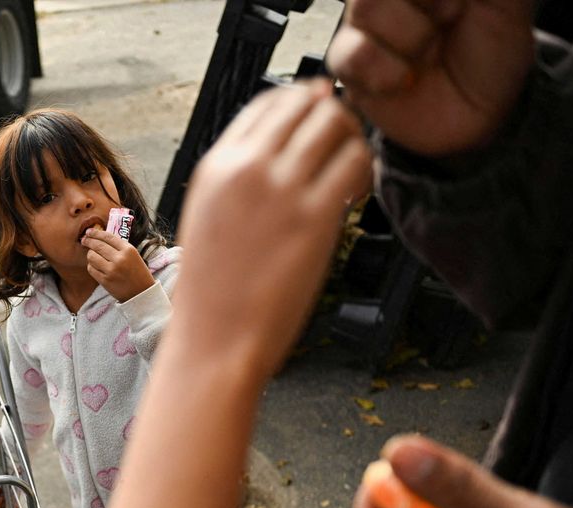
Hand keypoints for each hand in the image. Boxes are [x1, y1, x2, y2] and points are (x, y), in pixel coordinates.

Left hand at [81, 228, 154, 301]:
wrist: (141, 293)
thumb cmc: (137, 272)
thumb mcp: (133, 255)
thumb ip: (119, 246)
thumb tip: (100, 237)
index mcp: (128, 250)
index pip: (108, 236)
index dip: (96, 233)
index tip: (89, 231)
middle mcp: (119, 259)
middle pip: (97, 245)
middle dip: (88, 241)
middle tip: (84, 240)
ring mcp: (111, 270)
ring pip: (92, 256)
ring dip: (90, 254)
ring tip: (92, 255)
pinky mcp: (105, 280)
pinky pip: (91, 269)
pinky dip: (91, 266)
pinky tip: (95, 266)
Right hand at [173, 80, 370, 378]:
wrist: (215, 342)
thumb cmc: (212, 295)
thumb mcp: (206, 218)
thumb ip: (236, 181)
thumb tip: (276, 155)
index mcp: (216, 167)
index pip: (268, 103)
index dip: (301, 102)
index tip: (318, 113)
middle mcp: (247, 168)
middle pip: (306, 104)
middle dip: (332, 115)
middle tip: (344, 140)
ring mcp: (282, 189)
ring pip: (335, 124)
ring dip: (353, 138)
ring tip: (352, 168)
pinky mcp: (315, 216)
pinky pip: (356, 162)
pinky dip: (365, 168)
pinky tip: (358, 192)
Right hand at [326, 0, 534, 155]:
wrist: (481, 112)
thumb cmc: (491, 51)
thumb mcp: (505, 2)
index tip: (458, 7)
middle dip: (431, 3)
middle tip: (451, 19)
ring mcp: (364, 27)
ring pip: (366, 9)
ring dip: (412, 37)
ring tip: (428, 53)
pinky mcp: (349, 66)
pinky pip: (353, 55)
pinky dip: (389, 71)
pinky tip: (407, 80)